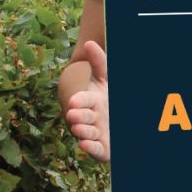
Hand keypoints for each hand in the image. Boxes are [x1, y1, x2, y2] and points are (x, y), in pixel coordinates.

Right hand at [64, 41, 110, 161]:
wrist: (117, 119)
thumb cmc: (109, 95)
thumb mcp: (105, 78)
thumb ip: (99, 62)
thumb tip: (90, 43)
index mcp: (90, 100)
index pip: (83, 100)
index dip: (80, 101)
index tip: (75, 101)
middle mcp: (90, 117)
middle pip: (82, 116)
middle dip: (78, 116)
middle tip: (74, 115)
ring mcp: (95, 132)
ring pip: (86, 132)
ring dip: (81, 131)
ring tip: (78, 128)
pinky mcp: (101, 148)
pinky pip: (94, 149)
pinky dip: (89, 147)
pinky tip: (85, 144)